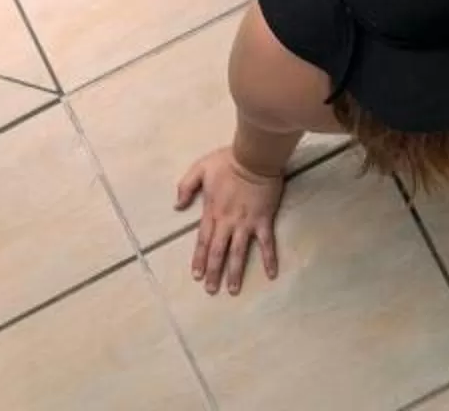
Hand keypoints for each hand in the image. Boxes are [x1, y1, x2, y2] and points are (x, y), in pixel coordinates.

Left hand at [173, 148, 284, 294]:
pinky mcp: (263, 220)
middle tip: (211, 290)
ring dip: (235, 272)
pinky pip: (267, 243)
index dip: (199, 259)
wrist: (255, 157)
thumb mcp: (200, 169)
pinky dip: (269, 258)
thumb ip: (185, 187)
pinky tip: (271, 274)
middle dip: (214, 272)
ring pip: (238, 253)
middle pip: (218, 252)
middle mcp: (227, 222)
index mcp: (212, 212)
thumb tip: (177, 206)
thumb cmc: (228, 161)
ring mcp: (246, 223)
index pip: (203, 240)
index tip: (197, 275)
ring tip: (233, 290)